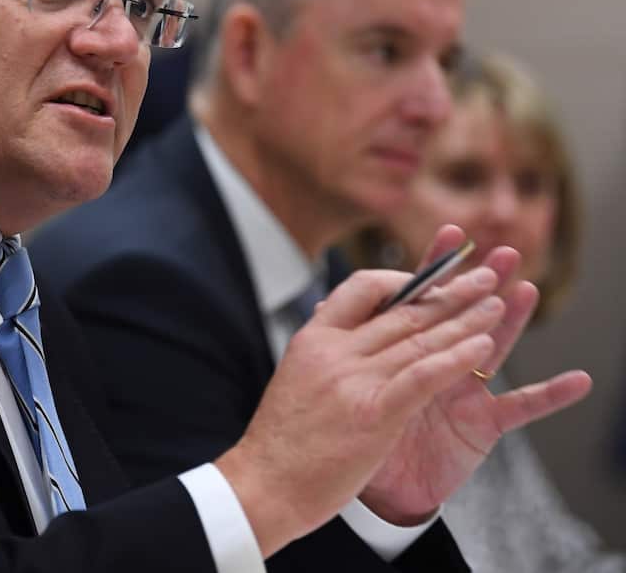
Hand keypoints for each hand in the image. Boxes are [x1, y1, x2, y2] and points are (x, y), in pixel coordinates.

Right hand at [216, 248, 504, 556]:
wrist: (264, 485)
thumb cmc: (282, 440)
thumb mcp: (296, 377)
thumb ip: (324, 352)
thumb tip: (335, 325)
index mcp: (314, 338)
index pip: (361, 289)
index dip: (404, 280)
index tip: (433, 280)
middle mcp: (335, 350)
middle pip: (403, 311)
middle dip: (450, 292)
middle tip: (484, 276)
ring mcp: (354, 379)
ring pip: (420, 339)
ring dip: (466, 320)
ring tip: (497, 303)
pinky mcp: (375, 413)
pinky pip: (424, 376)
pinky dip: (456, 358)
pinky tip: (481, 346)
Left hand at [359, 225, 592, 523]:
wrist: (369, 487)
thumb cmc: (353, 431)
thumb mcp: (342, 384)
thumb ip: (340, 345)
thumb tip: (321, 306)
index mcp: (402, 348)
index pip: (420, 299)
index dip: (434, 268)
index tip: (451, 233)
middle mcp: (436, 363)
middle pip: (459, 315)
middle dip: (478, 282)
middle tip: (503, 250)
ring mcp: (462, 391)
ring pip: (490, 348)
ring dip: (512, 319)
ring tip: (527, 288)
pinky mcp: (481, 425)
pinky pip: (519, 409)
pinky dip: (550, 395)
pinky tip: (578, 380)